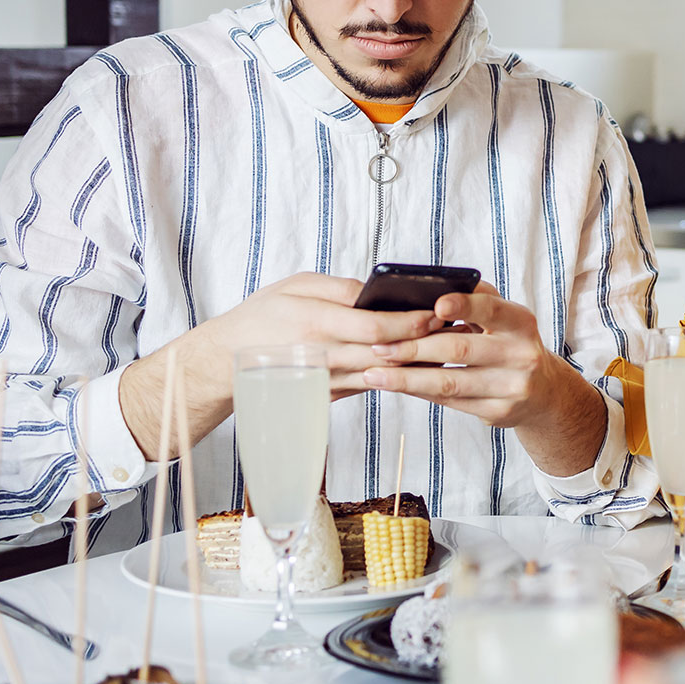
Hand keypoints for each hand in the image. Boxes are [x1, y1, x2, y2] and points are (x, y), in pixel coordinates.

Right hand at [121, 272, 441, 456]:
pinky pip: (371, 384)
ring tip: (448, 345)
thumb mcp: (296, 287)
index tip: (437, 311)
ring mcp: (327, 382)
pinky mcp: (331, 396)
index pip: (373, 327)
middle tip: (456, 329)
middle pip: (385, 354)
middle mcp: (322, 357)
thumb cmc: (264, 316)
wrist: (228, 363)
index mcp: (313, 324)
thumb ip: (339, 288)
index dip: (409, 323)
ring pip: (383, 374)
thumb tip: (380, 293)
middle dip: (423, 343)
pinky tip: (422, 363)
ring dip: (418, 363)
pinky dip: (397, 374)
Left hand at [361, 283, 609, 475]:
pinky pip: (451, 402)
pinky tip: (397, 386)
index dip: (464, 306)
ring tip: (374, 374)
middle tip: (377, 347)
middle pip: (459, 349)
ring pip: (450, 382)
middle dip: (413, 348)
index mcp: (521, 323)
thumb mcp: (506, 317)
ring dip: (406, 378)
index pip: (491, 309)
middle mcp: (521, 355)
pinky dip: (420, 392)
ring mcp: (511, 387)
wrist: (543, 392)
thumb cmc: (510, 343)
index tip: (434, 306)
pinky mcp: (498, 412)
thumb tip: (432, 287)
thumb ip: (477, 299)